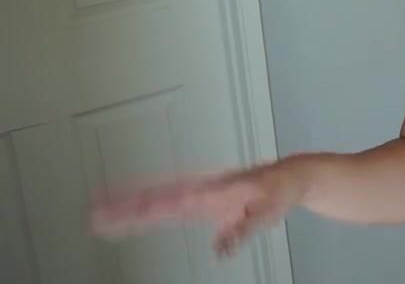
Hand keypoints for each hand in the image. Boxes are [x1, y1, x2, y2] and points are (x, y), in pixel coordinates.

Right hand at [90, 158, 306, 257]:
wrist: (288, 177)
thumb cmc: (277, 190)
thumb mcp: (266, 210)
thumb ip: (243, 229)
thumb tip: (222, 249)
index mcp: (211, 191)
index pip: (168, 200)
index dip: (140, 207)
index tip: (116, 210)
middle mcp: (200, 191)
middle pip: (154, 198)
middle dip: (123, 206)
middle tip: (94, 214)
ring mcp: (199, 194)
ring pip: (158, 197)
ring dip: (129, 204)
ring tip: (101, 212)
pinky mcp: (202, 200)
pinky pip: (171, 201)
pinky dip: (148, 205)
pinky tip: (130, 213)